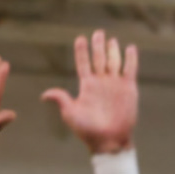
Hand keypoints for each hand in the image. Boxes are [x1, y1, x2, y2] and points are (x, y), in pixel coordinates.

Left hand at [41, 30, 138, 155]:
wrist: (109, 141)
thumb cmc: (87, 130)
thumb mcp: (71, 114)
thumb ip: (61, 99)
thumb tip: (44, 95)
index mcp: (87, 86)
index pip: (83, 63)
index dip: (81, 51)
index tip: (80, 38)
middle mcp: (101, 82)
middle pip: (99, 58)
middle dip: (98, 45)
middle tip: (98, 32)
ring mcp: (115, 84)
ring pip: (114, 61)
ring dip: (112, 50)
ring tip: (111, 39)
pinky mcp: (128, 88)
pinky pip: (130, 69)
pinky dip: (130, 58)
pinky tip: (130, 48)